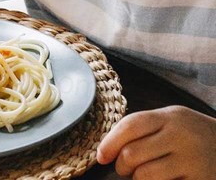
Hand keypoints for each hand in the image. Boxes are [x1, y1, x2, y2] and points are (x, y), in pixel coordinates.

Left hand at [97, 105, 215, 178]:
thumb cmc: (190, 132)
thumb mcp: (170, 119)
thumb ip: (143, 128)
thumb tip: (108, 147)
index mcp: (168, 117)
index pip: (130, 126)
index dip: (109, 142)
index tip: (101, 156)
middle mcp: (179, 137)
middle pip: (133, 153)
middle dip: (121, 165)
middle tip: (124, 168)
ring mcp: (191, 161)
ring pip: (145, 176)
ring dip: (136, 179)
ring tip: (140, 175)